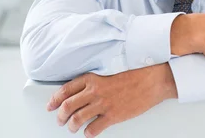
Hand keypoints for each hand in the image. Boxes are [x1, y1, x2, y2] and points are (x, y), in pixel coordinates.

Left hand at [46, 63, 176, 136]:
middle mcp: (95, 91)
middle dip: (60, 116)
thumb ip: (96, 83)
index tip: (51, 105)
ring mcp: (103, 104)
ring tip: (73, 128)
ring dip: (71, 126)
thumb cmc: (136, 75)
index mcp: (94, 78)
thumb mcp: (111, 73)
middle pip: (67, 106)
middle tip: (60, 120)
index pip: (66, 90)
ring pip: (76, 120)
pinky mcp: (113, 116)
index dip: (54, 100)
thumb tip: (84, 94)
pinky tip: (89, 132)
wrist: (154, 80)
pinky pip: (93, 129)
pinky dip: (88, 133)